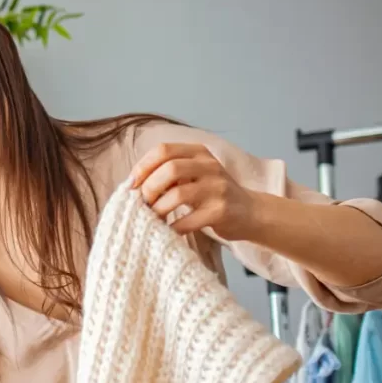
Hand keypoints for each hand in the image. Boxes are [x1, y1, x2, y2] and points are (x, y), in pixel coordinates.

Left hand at [129, 142, 256, 238]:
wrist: (250, 212)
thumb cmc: (212, 195)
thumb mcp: (193, 175)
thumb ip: (168, 174)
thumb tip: (132, 185)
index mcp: (198, 152)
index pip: (163, 150)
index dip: (142, 167)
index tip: (131, 186)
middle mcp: (209, 166)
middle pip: (169, 169)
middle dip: (149, 188)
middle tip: (142, 205)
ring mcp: (217, 188)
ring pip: (178, 194)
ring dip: (158, 210)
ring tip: (152, 219)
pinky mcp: (221, 211)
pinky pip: (189, 220)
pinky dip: (173, 228)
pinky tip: (166, 232)